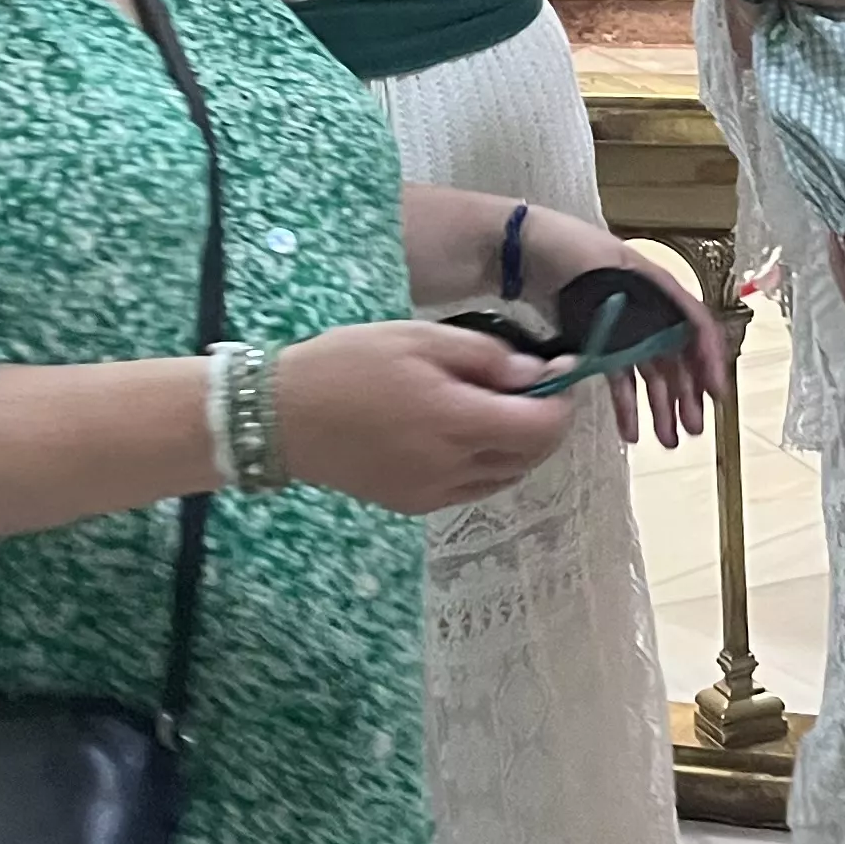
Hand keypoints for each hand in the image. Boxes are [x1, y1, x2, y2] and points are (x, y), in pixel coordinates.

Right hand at [270, 322, 569, 512]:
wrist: (281, 417)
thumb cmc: (348, 363)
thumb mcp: (419, 338)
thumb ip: (485, 357)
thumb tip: (537, 375)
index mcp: (457, 421)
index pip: (543, 427)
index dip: (564, 399)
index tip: (561, 370)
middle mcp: (453, 468)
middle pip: (532, 455)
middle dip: (547, 421)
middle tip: (535, 384)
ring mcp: (434, 493)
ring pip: (507, 476)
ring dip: (520, 445)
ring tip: (499, 406)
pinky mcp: (414, 504)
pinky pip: (474, 489)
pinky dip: (489, 465)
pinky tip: (467, 434)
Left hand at [515, 209, 726, 448]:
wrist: (521, 250)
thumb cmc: (567, 246)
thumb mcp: (610, 261)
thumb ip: (642, 295)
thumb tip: (671, 333)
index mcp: (657, 288)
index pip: (695, 326)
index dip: (709, 360)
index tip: (716, 393)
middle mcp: (647, 311)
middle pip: (677, 357)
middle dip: (688, 395)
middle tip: (693, 428)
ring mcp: (624, 330)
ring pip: (651, 374)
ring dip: (662, 407)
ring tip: (667, 440)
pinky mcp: (600, 345)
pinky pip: (620, 380)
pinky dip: (628, 405)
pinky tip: (630, 431)